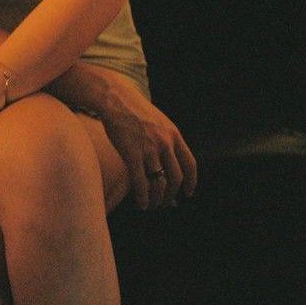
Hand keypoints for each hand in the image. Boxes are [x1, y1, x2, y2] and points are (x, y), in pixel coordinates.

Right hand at [99, 76, 196, 209]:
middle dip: (171, 195)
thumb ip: (166, 140)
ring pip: (159, 183)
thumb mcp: (158, 121)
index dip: (191, 182)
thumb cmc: (133, 110)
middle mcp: (165, 143)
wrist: (114, 99)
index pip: (190, 164)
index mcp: (173, 134)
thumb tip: (169, 163)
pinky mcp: (132, 154)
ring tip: (152, 205)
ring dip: (157, 199)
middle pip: (175, 178)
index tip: (188, 193)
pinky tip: (141, 204)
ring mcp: (149, 149)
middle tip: (165, 203)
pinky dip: (143, 197)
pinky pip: (141, 182)